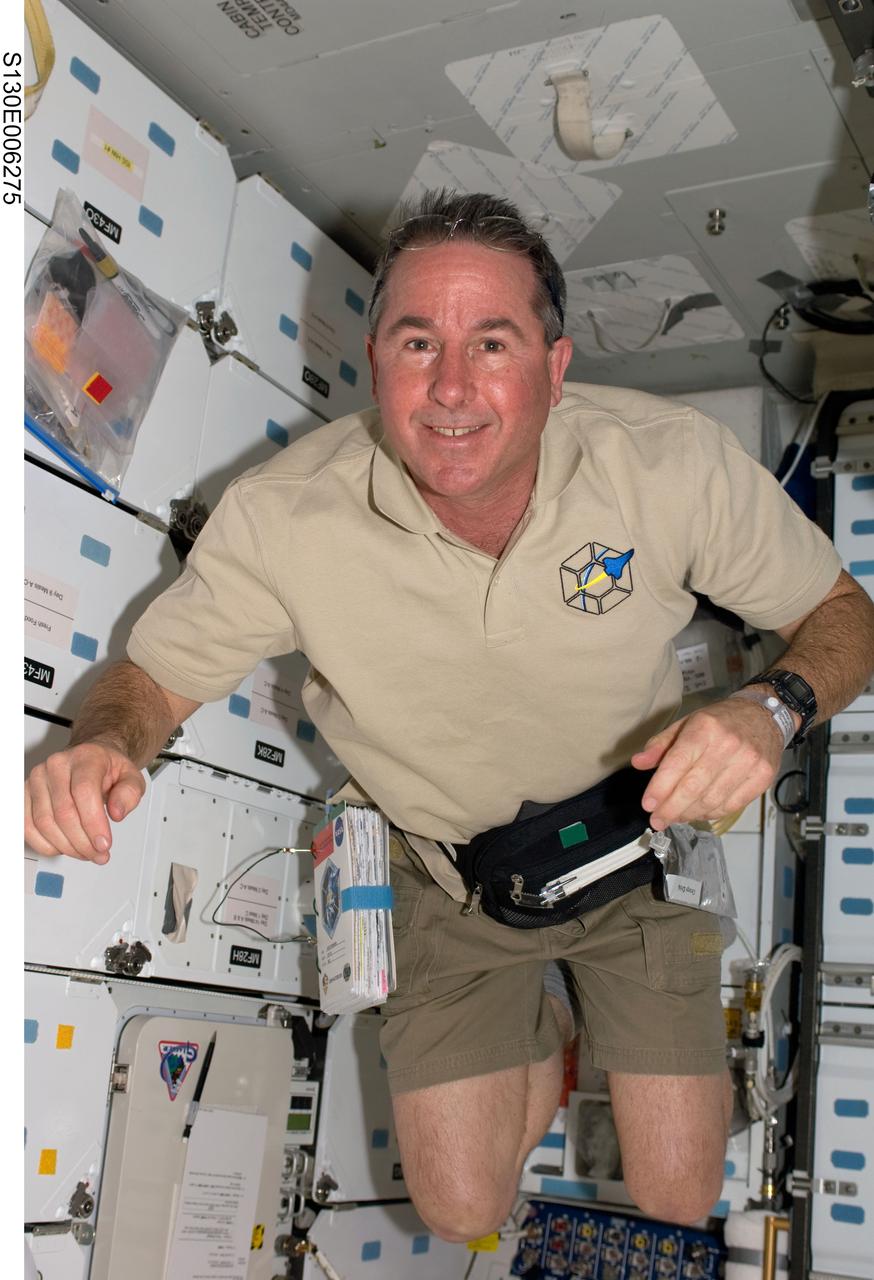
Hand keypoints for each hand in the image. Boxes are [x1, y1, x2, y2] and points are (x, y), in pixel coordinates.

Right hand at [25, 742, 145, 862]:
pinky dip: (44, 844)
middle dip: (82, 842)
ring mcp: (37, 779)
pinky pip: (27, 826)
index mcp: (85, 758)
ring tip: (85, 852)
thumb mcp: (131, 777)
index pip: (84, 792)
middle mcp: (56, 765)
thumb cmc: (107, 768)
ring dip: (66, 847)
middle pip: (63, 812)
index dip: (93, 823)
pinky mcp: (25, 794)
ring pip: (44, 822)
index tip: (104, 843)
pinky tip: (63, 848)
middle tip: (98, 854)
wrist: (89, 758)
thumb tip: (117, 813)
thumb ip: (130, 793)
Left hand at [630, 698, 782, 830]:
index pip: (678, 762)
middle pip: (694, 786)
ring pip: (712, 800)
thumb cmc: (720, 721)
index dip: (661, 787)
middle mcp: (728, 744)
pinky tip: (698, 812)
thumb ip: (661, 744)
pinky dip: (711, 814)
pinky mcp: (762, 777)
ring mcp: (749, 762)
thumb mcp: (686, 723)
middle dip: (671, 808)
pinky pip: (731, 805)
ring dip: (689, 813)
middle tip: (657, 820)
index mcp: (705, 727)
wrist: (763, 716)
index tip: (648, 805)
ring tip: (675, 816)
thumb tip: (638, 763)